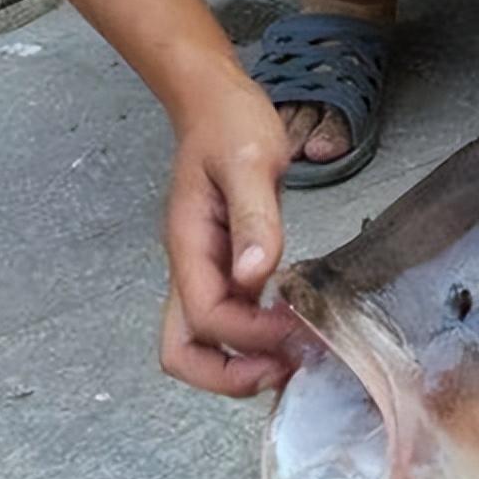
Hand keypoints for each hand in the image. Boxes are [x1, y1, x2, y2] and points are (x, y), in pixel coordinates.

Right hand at [159, 77, 298, 396]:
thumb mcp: (250, 162)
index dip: (248, 336)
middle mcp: (190, 267)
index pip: (206, 317)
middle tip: (283, 370)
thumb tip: (254, 275)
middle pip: (183, 351)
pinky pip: (229, 322)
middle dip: (228, 375)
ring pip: (203, 343)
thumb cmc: (230, 125)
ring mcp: (205, 271)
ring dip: (243, 363)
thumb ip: (255, 218)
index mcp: (188, 245)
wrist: (215, 103)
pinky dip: (256, 340)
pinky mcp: (225, 268)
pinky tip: (294, 330)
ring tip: (295, 357)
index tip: (294, 331)